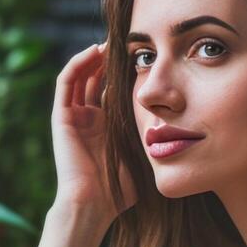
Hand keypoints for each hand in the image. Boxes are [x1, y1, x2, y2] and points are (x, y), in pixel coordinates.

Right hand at [51, 41, 136, 221]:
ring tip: (110, 41)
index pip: (113, 90)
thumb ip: (154, 140)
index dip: (125, 73)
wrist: (93, 205)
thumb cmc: (120, 191)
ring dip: (93, 56)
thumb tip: (185, 128)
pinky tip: (94, 51)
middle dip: (109, 60)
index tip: (144, 58)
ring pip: (80, 75)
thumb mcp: (142, 156)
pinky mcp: (61, 117)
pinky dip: (77, 64)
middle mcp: (87, 119)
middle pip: (95, 79)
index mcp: (105, 128)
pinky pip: (66, 82)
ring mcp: (72, 117)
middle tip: (127, 42)